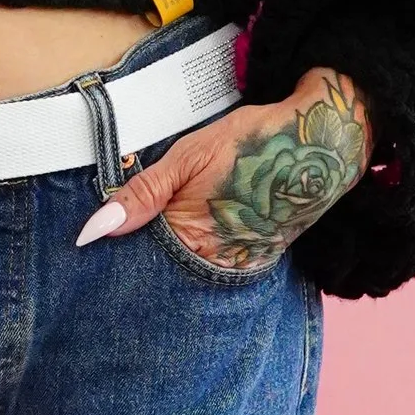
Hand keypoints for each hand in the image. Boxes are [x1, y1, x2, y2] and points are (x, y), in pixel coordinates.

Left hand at [74, 68, 370, 268]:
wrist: (319, 143)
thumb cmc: (250, 144)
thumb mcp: (188, 157)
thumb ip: (142, 193)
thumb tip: (95, 229)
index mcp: (190, 238)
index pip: (137, 259)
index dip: (119, 246)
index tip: (98, 242)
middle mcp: (216, 263)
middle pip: (162, 271)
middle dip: (143, 256)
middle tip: (125, 241)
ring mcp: (239, 266)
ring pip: (188, 270)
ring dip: (172, 257)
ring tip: (170, 231)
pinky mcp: (257, 262)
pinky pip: (216, 267)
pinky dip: (200, 254)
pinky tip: (198, 235)